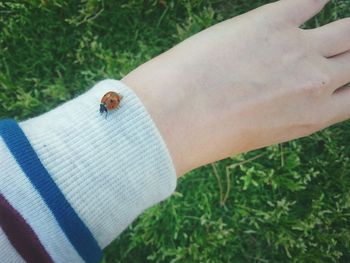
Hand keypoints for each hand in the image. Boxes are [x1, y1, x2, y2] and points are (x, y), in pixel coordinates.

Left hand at [121, 0, 349, 176]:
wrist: (177, 116)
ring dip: (345, 28)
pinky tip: (313, 1)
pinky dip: (313, 0)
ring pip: (346, 29)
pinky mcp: (272, 21)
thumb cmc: (207, 134)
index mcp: (312, 117)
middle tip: (345, 49)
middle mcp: (316, 82)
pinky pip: (307, 0)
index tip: (347, 73)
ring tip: (341, 28)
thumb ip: (281, 111)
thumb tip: (281, 93)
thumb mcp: (258, 132)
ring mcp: (298, 48)